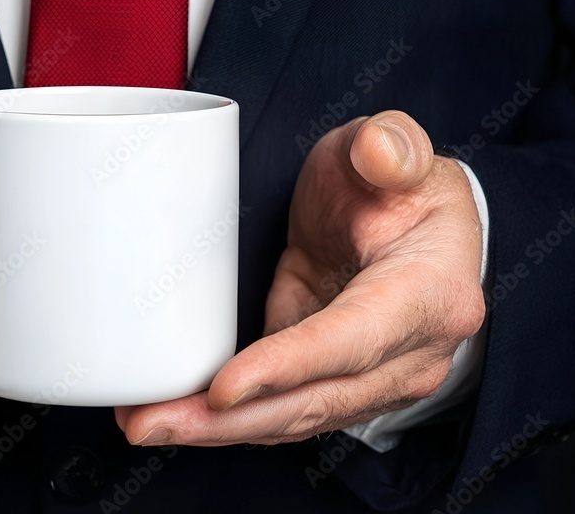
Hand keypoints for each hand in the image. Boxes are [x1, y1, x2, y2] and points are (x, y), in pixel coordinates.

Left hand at [116, 110, 485, 445]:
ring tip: (145, 424)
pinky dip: (227, 420)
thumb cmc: (395, 189)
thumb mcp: (393, 149)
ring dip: (216, 430)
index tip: (222, 388)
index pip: (352, 340)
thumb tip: (378, 153)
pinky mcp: (336, 388)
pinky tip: (174, 417)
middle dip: (228, 419)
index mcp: (429, 295)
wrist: (408, 230)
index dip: (287, 367)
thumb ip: (389, 145)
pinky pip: (280, 413)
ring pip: (291, 419)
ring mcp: (376, 382)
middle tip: (148, 422)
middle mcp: (412, 356)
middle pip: (313, 400)